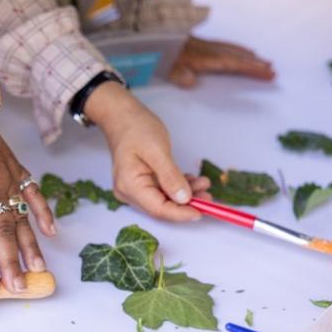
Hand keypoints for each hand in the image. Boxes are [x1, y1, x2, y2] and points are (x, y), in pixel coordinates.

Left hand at [0, 104, 55, 292]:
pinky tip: (50, 231)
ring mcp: (6, 176)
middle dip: (10, 263)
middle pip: (2, 232)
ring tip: (37, 269)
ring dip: (30, 245)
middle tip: (18, 287)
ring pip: (21, 217)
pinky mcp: (15, 167)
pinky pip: (33, 192)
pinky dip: (43, 211)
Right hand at [84, 82, 210, 220]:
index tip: (202, 211)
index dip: (181, 213)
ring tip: (204, 183)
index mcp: (130, 186)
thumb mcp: (157, 150)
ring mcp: (133, 189)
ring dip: (185, 196)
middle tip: (209, 196)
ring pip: (163, 200)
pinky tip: (191, 181)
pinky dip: (177, 188)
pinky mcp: (140, 184)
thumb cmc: (136, 129)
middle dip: (186, 205)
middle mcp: (129, 192)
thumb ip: (170, 176)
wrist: (122, 117)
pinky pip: (161, 192)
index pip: (158, 209)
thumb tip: (184, 199)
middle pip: (161, 207)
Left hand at [169, 36, 275, 87]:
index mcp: (204, 58)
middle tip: (272, 71)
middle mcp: (209, 50)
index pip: (232, 64)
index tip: (266, 72)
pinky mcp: (201, 45)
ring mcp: (206, 47)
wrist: (153, 38)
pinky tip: (242, 53)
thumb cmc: (160, 56)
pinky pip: (226, 47)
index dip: (250, 68)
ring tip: (264, 63)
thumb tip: (191, 82)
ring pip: (233, 51)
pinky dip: (238, 51)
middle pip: (237, 57)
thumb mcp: (166, 68)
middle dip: (255, 64)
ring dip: (249, 57)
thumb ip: (179, 75)